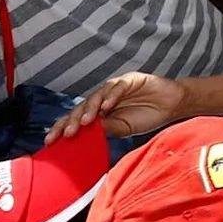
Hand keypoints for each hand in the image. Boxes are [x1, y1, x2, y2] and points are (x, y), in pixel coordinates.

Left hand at [47, 71, 188, 140]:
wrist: (172, 106)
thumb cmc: (147, 116)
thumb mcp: (123, 128)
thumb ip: (106, 129)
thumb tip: (85, 134)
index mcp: (99, 113)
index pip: (76, 119)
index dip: (62, 127)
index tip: (50, 141)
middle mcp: (103, 99)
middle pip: (81, 107)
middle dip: (72, 120)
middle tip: (66, 133)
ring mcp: (115, 88)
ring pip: (96, 96)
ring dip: (89, 109)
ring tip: (84, 122)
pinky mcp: (129, 80)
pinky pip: (117, 87)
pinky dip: (111, 96)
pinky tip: (107, 107)